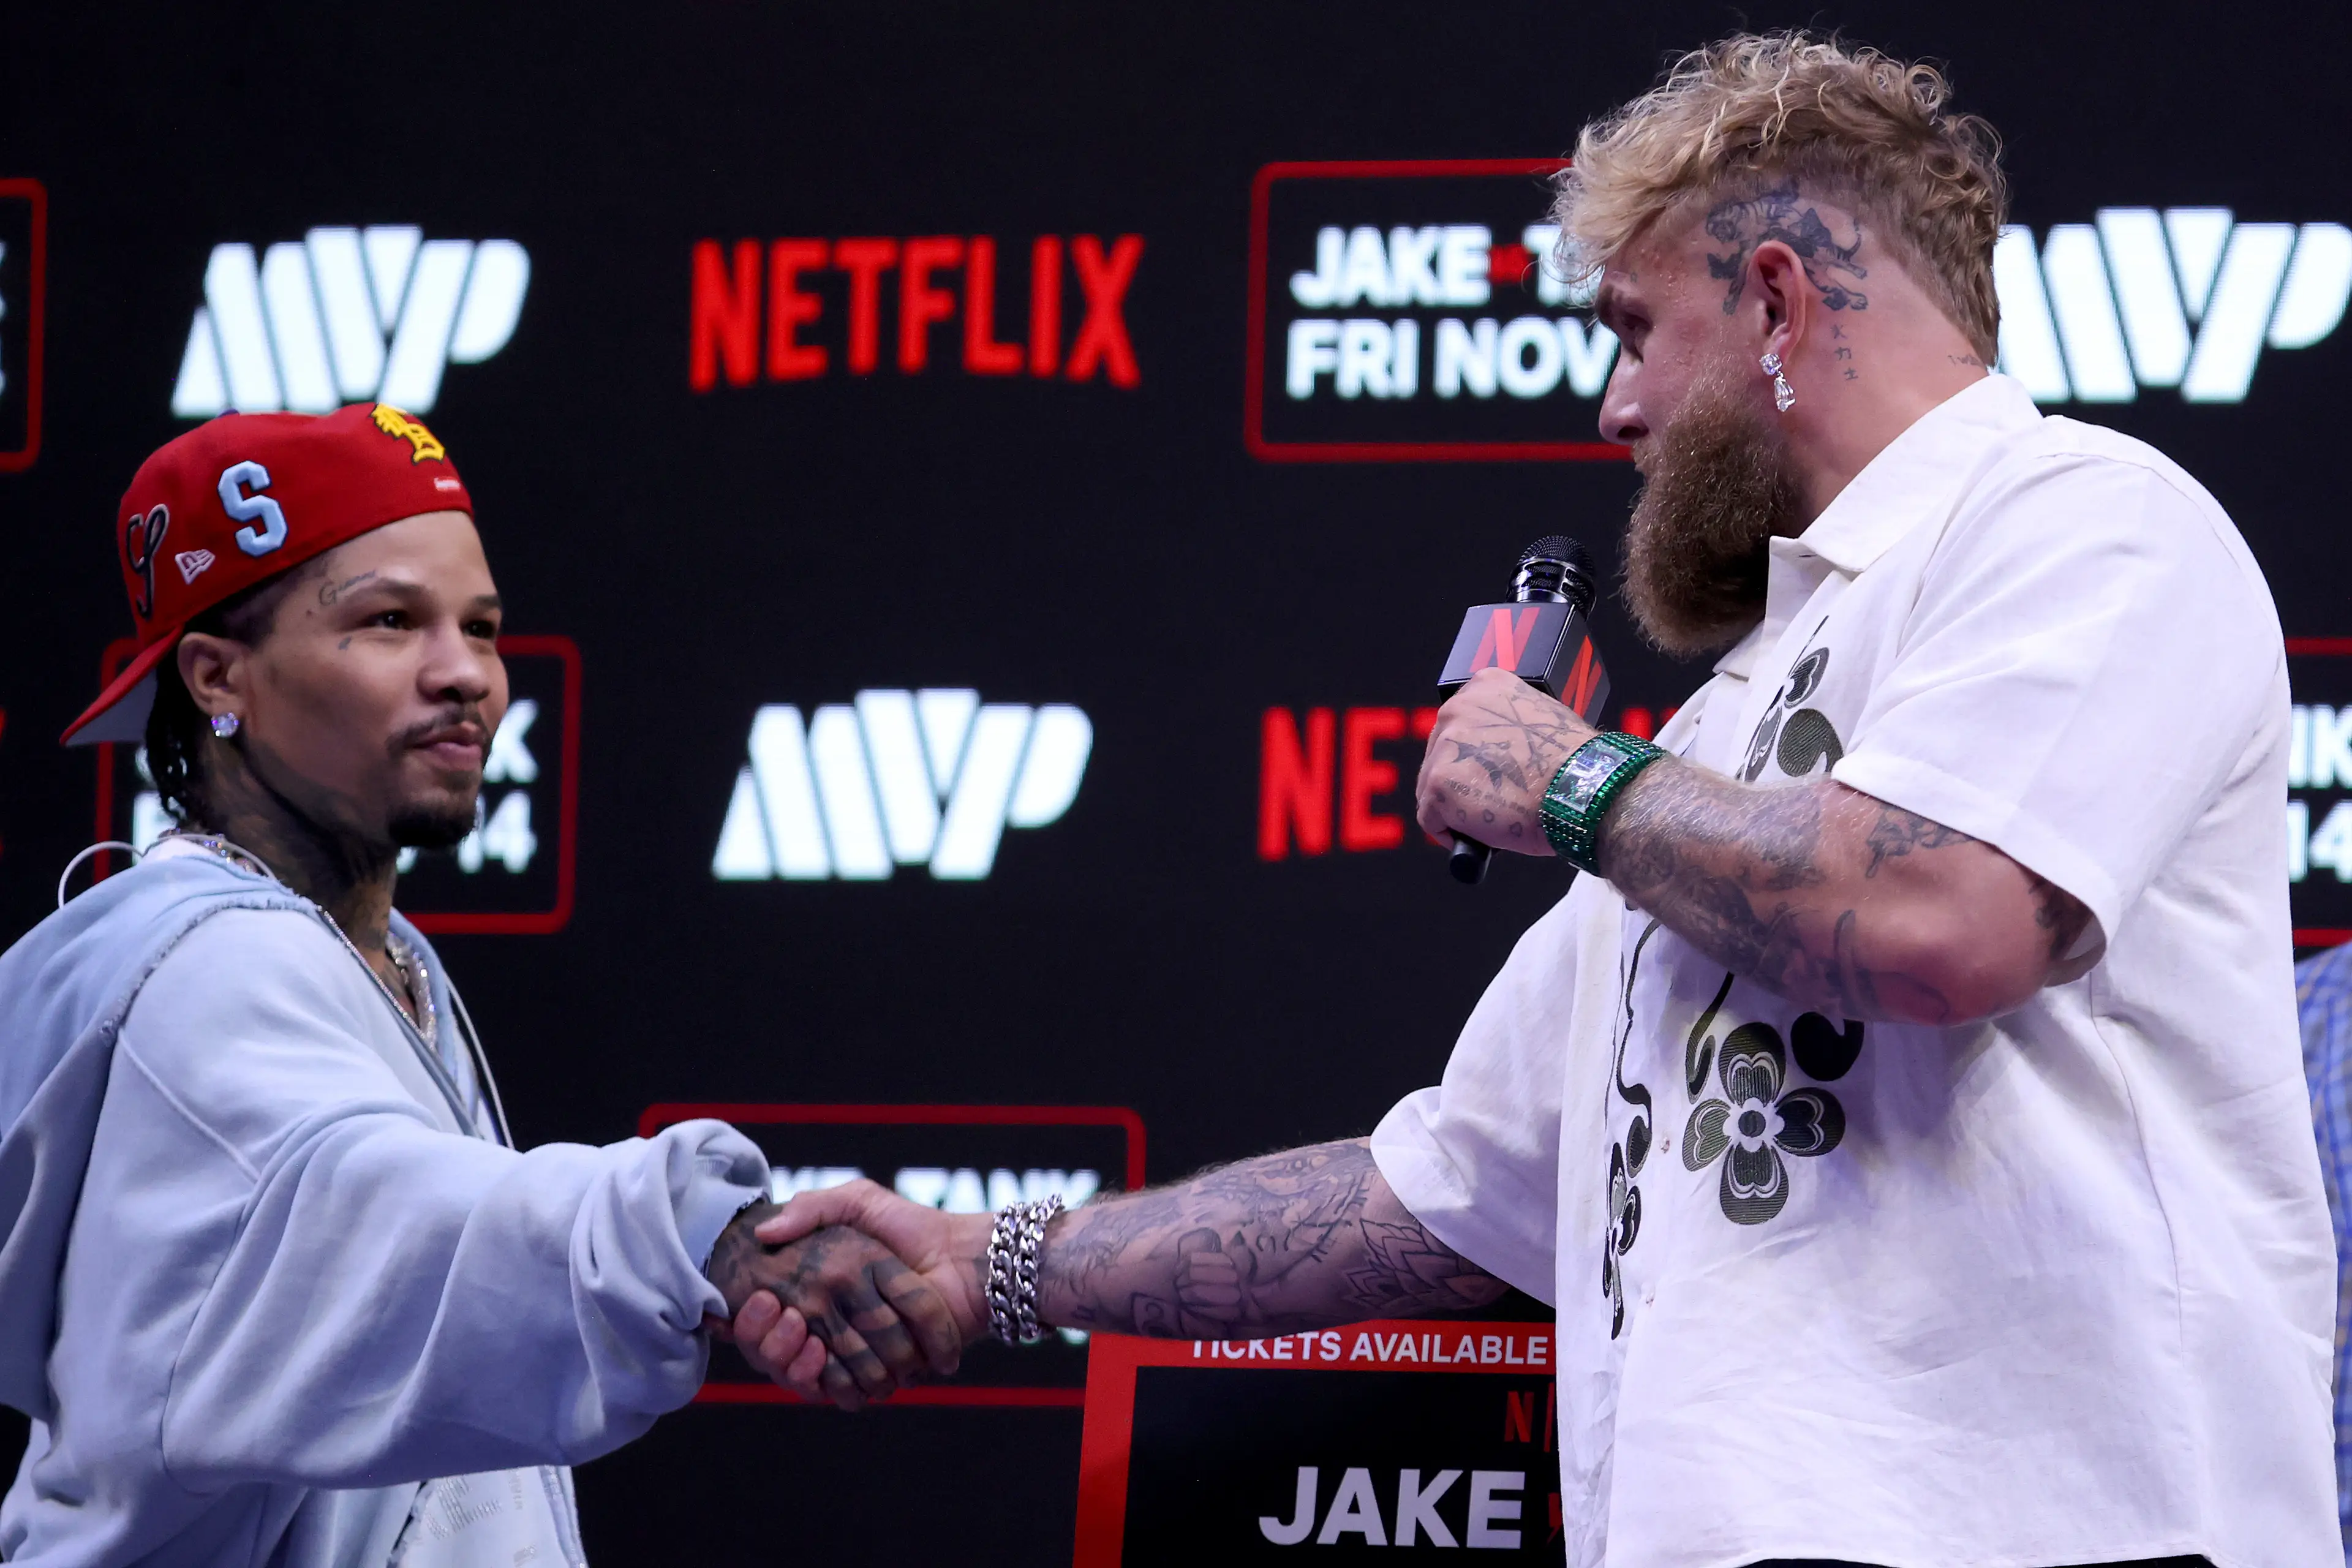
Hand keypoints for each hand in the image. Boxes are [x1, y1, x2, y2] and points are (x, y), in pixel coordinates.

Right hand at [704, 1204, 961, 1410]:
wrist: (965, 1259)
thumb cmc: (911, 1225)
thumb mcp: (859, 1202)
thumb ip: (814, 1208)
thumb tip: (764, 1231)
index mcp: (824, 1291)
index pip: (767, 1319)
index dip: (752, 1322)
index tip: (752, 1302)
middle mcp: (834, 1325)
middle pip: (778, 1349)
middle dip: (767, 1341)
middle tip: (771, 1313)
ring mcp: (856, 1352)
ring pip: (802, 1370)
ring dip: (790, 1359)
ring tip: (795, 1325)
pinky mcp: (876, 1372)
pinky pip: (836, 1388)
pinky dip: (825, 1380)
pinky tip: (816, 1352)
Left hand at [1414, 667, 1592, 852]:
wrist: (1582, 788)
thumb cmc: (1574, 764)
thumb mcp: (1540, 721)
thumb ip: (1508, 729)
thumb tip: (1494, 755)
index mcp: (1485, 687)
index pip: (1460, 725)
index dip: (1473, 757)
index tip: (1487, 775)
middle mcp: (1458, 708)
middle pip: (1441, 754)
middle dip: (1461, 781)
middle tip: (1490, 801)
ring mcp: (1445, 746)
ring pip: (1432, 786)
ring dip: (1457, 807)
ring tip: (1493, 818)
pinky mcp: (1437, 783)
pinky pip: (1430, 818)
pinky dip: (1450, 832)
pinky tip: (1480, 836)